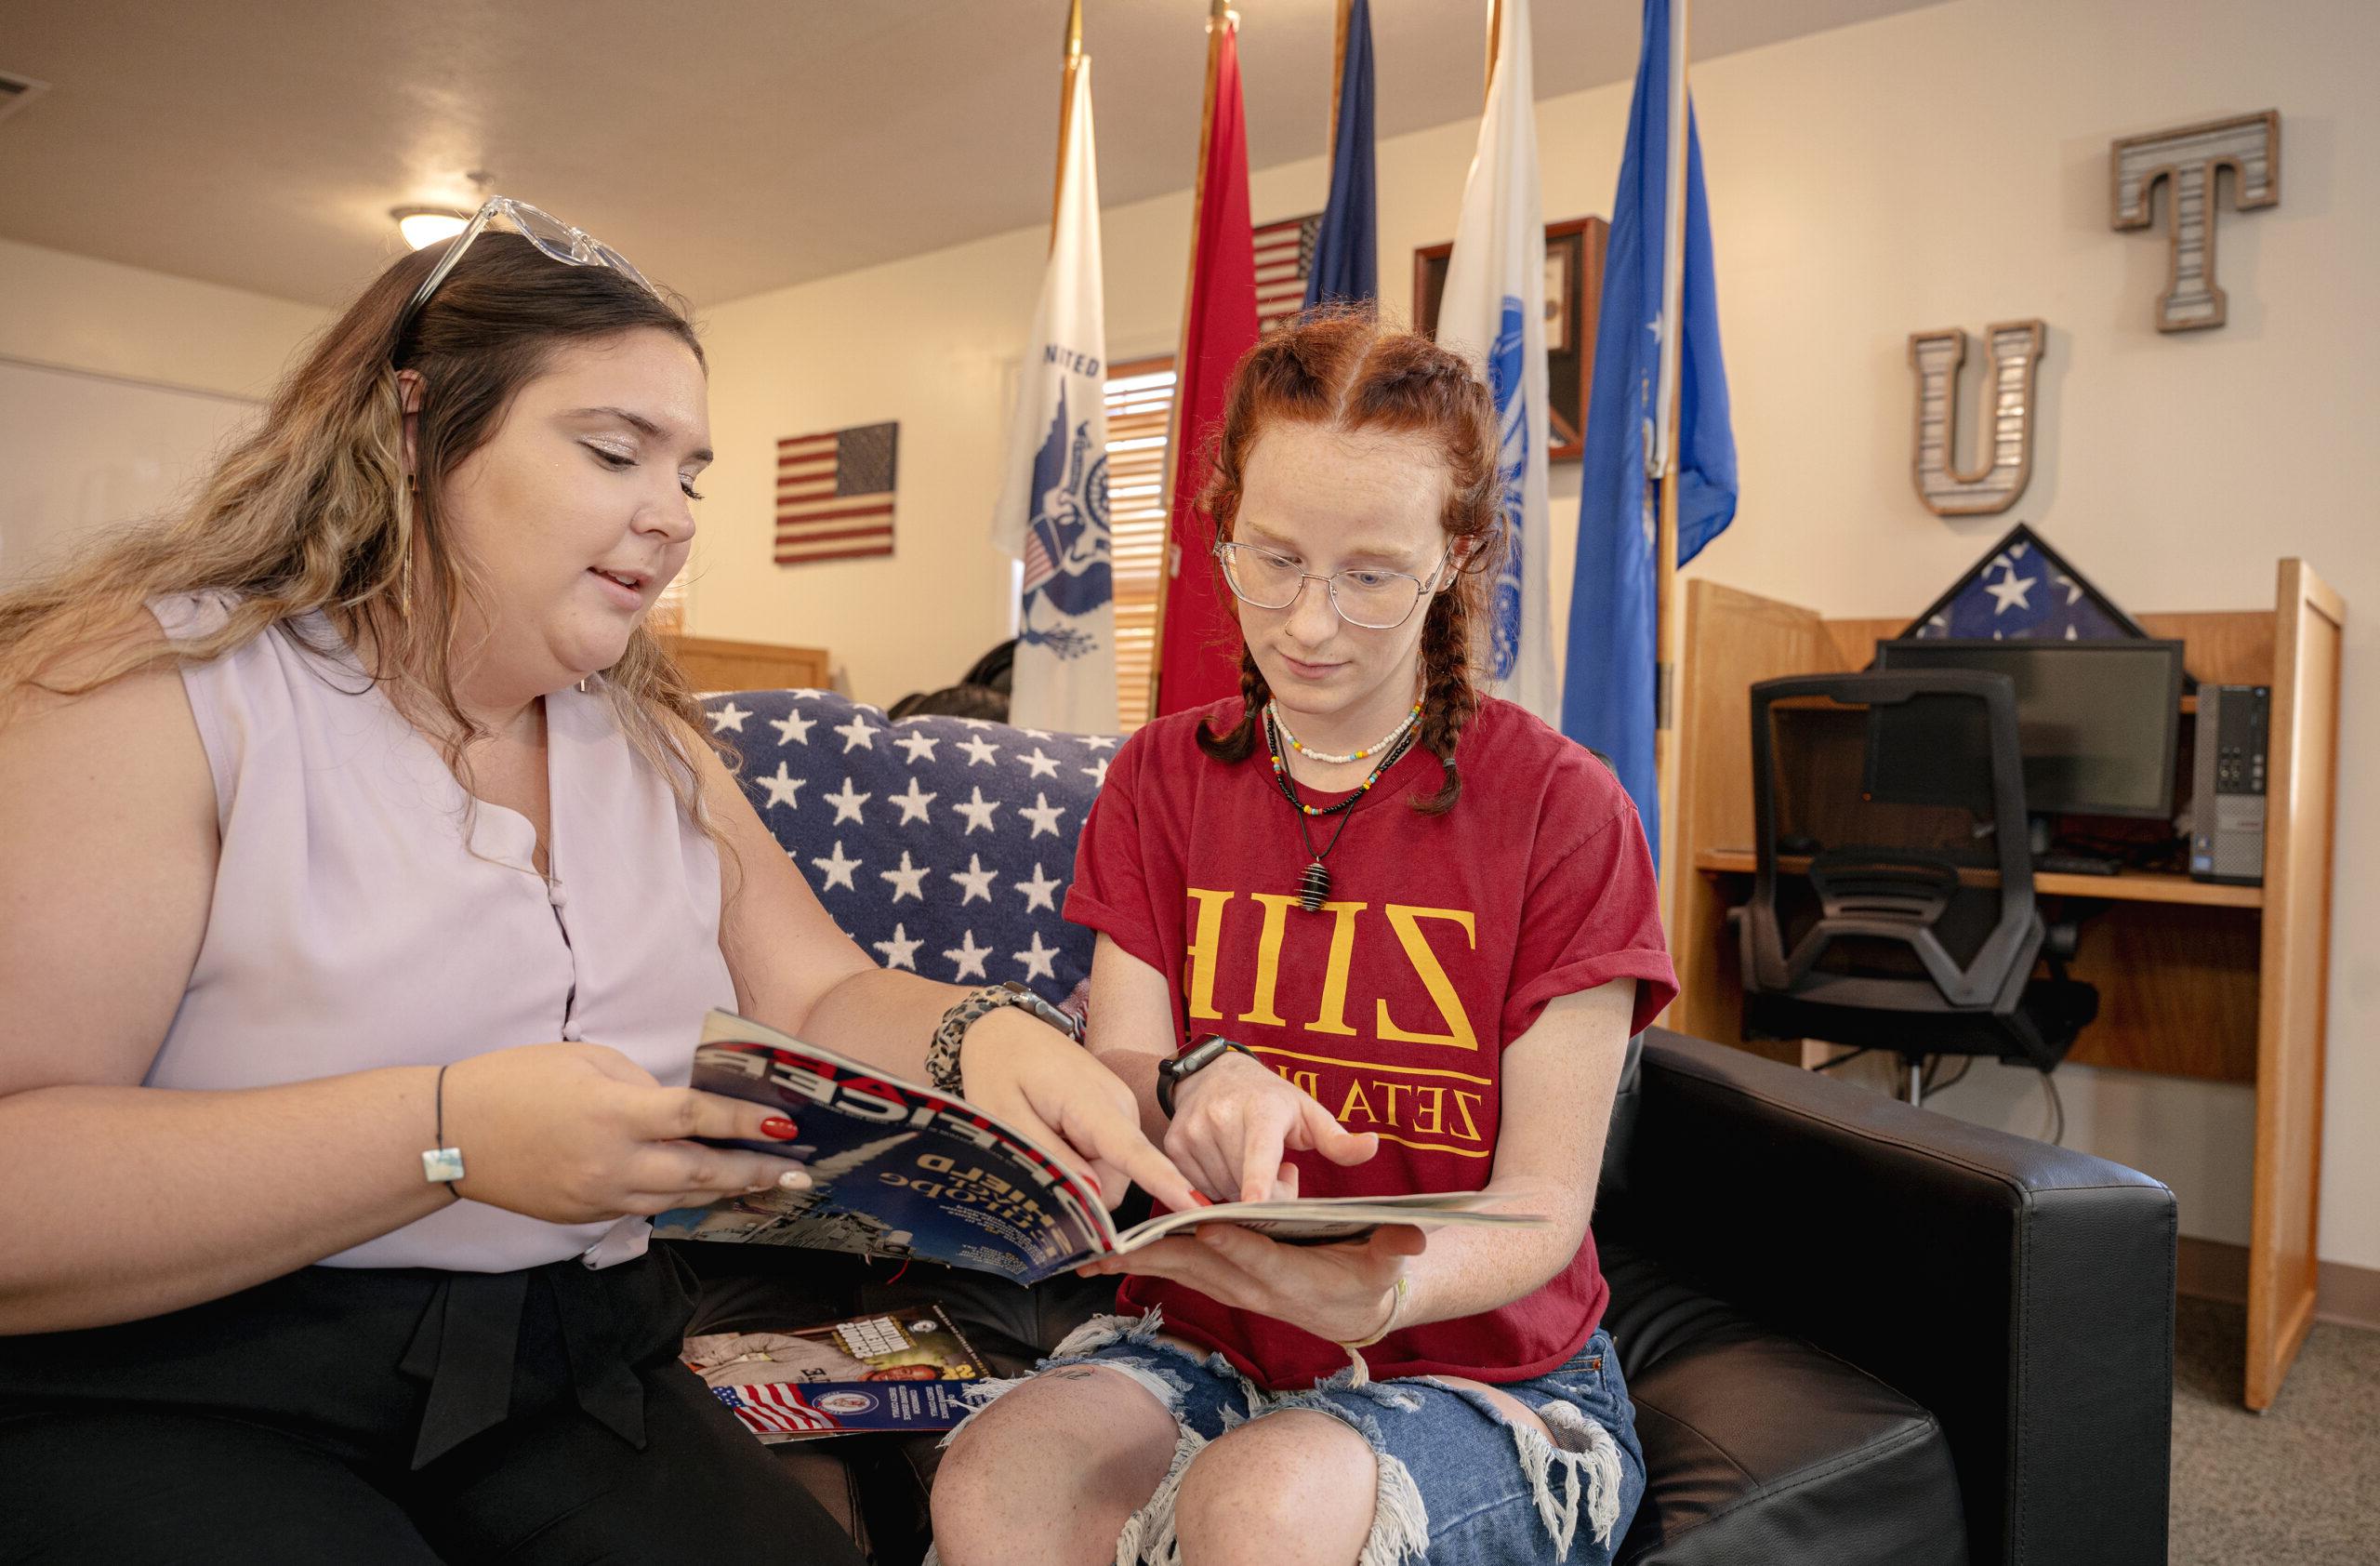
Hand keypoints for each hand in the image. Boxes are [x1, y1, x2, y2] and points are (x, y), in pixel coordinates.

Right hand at [440, 1042, 811, 1222]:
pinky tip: (708, 1192)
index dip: (745, 1124)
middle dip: (755, 1173)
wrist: (452, 1136)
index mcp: (615, 1113)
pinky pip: (644, 1207)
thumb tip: (680, 1111)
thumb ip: (641, 1086)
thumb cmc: (517, 1081)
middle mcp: (614, 1163)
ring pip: (678, 1199)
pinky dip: (679, 1199)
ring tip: (770, 1186)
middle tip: (800, 1173)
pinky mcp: (586, 1218)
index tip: (786, 1126)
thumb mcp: (586, 1060)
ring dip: (726, 1193)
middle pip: (700, 1173)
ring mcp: (600, 1198)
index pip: (695, 1119)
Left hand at [960, 1010, 1200, 1212]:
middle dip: (1080, 1190)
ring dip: (1077, 1174)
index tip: (1196, 1207)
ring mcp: (1122, 1110)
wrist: (1004, 1032)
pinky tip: (1055, 1136)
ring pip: (1111, 1174)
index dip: (1164, 1184)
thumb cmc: (999, 1070)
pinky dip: (1081, 1162)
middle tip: (1035, 1158)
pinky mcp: (1116, 1116)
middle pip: (1116, 1181)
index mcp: (1094, 1103)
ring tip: (1042, 1138)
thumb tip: (1094, 1197)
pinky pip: (1108, 1160)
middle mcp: (1121, 1108)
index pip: (1133, 1153)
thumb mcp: (1007, 1119)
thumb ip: (1051, 1158)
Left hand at [1077, 1222, 1425, 1343]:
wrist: (1354, 1311)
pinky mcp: (1220, 1283)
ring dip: (1138, 1261)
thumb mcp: (1387, 1260)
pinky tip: (1104, 1260)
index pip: (1258, 1256)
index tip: (1205, 1224)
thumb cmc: (1369, 1276)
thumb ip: (1395, 1245)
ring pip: (1180, 1269)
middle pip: (1201, 1265)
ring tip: (1092, 1255)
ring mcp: (1232, 1287)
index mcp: (1291, 1276)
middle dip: (1160, 1252)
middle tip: (1117, 1243)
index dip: (1232, 1241)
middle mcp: (1253, 1286)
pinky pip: (1176, 1271)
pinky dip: (1141, 1263)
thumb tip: (1414, 1233)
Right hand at [1167, 1052, 1377, 1203]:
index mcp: (1261, 1109)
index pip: (1260, 1150)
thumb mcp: (1307, 1113)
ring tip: (1247, 1165)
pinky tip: (1224, 1163)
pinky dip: (1214, 1186)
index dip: (1258, 1180)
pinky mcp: (1173, 1144)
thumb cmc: (1270, 1100)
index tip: (1254, 1203)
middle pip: (1245, 1184)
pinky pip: (1197, 1188)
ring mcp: (1192, 1131)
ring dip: (1238, 1191)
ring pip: (1221, 1191)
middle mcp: (1221, 1116)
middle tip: (1278, 1174)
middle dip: (1264, 1195)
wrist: (1212, 1075)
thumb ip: (1337, 1139)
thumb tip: (1372, 1146)